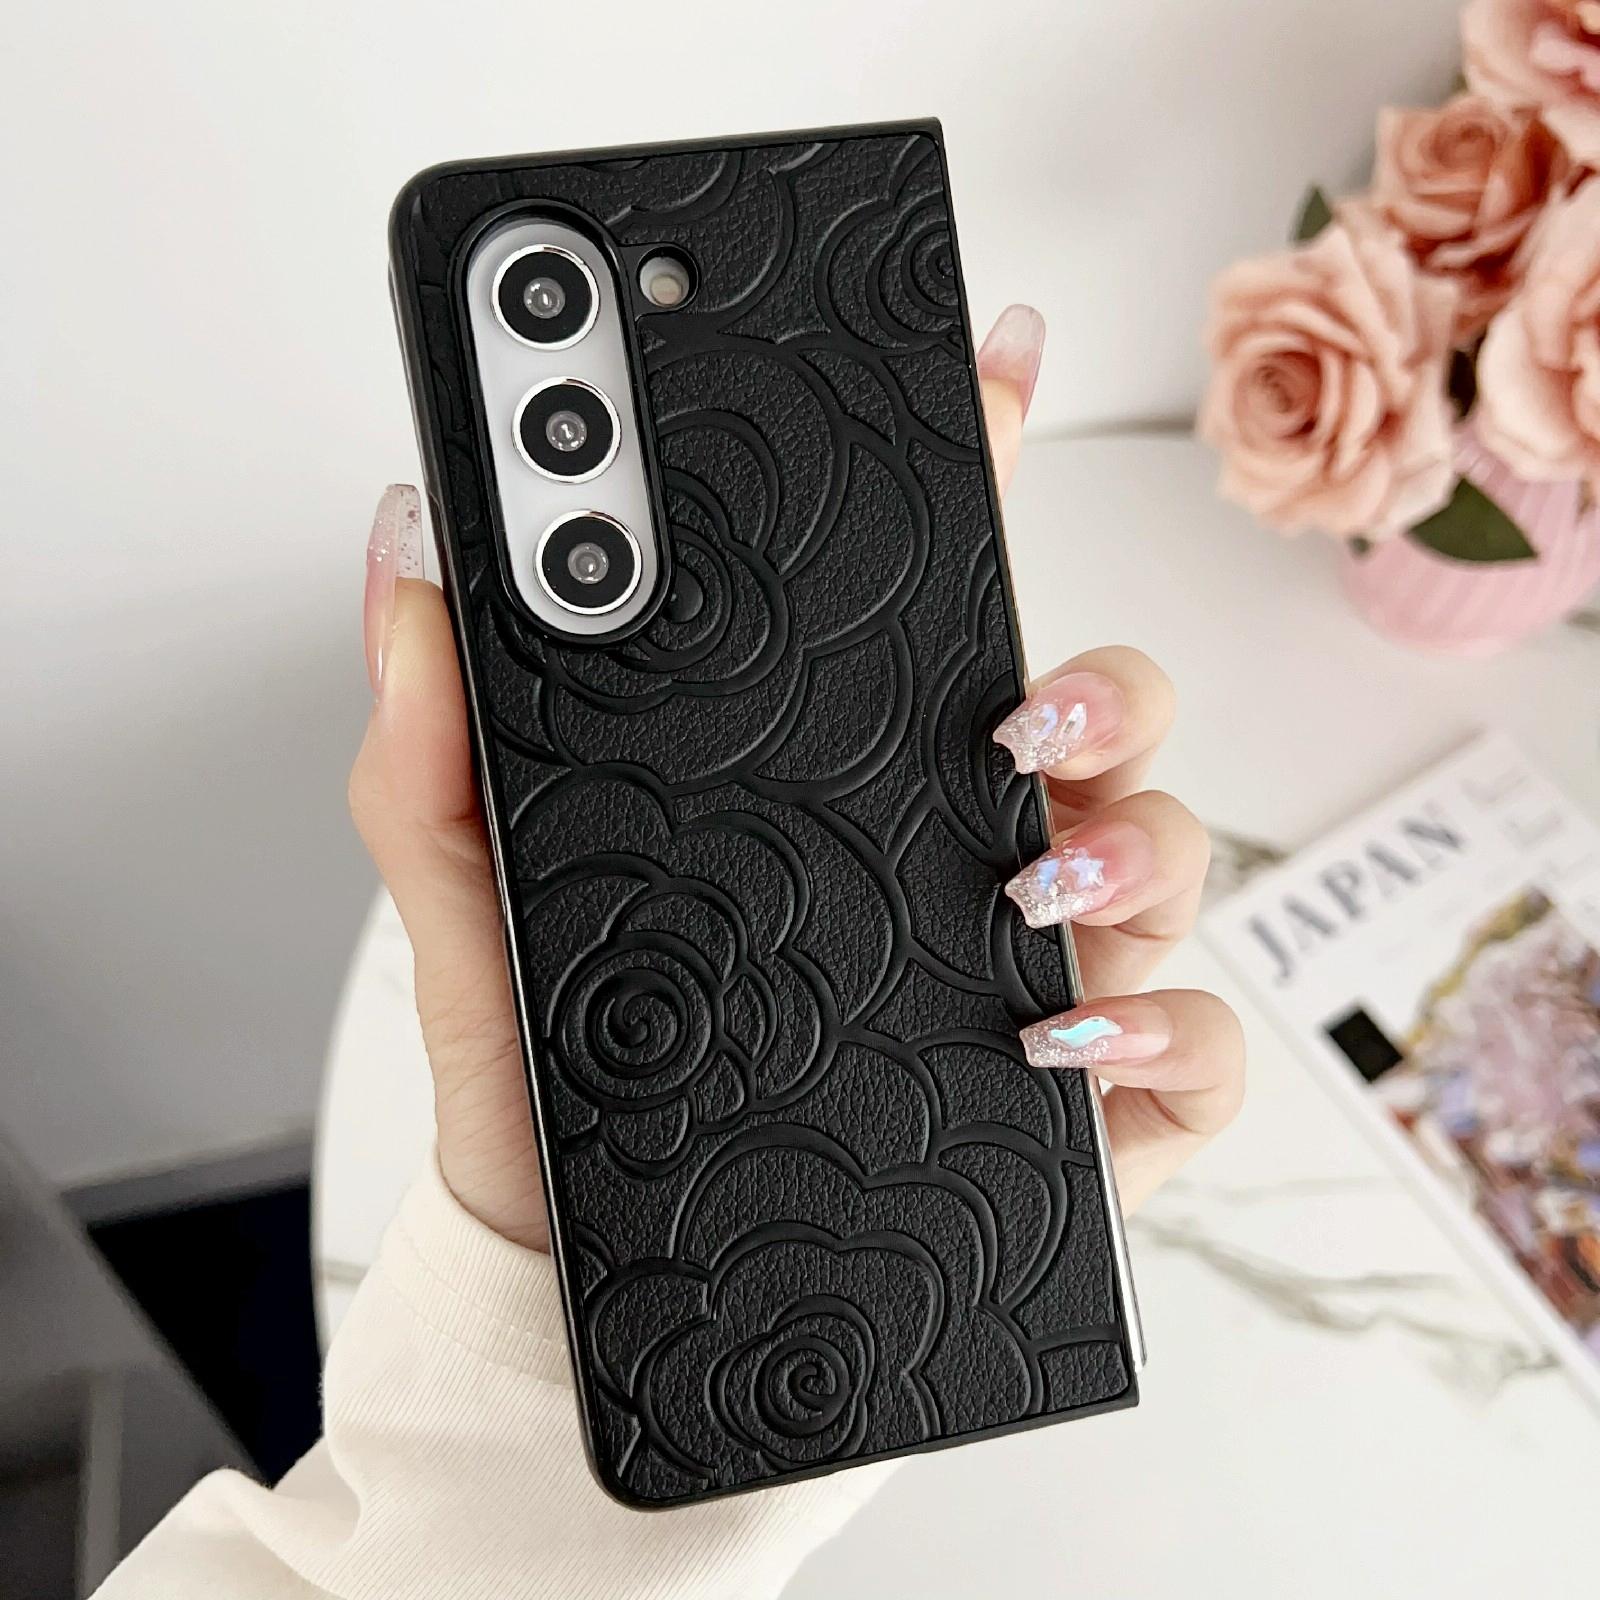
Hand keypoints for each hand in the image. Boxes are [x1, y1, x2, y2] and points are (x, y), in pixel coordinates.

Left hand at [348, 304, 1242, 1249]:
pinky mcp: (1080, 1106)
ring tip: (1034, 893)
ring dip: (1135, 853)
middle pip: (1099, 720)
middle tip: (1022, 720)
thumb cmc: (559, 1072)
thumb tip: (413, 567)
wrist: (580, 1262)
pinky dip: (1173, 1033)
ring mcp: (1036, 973)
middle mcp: (959, 855)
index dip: (982, 473)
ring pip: (1164, 858)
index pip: (937, 608)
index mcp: (845, 779)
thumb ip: (438, 739)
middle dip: (1101, 688)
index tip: (991, 365)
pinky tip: (1077, 1043)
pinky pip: (1194, 1049)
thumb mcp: (481, 897)